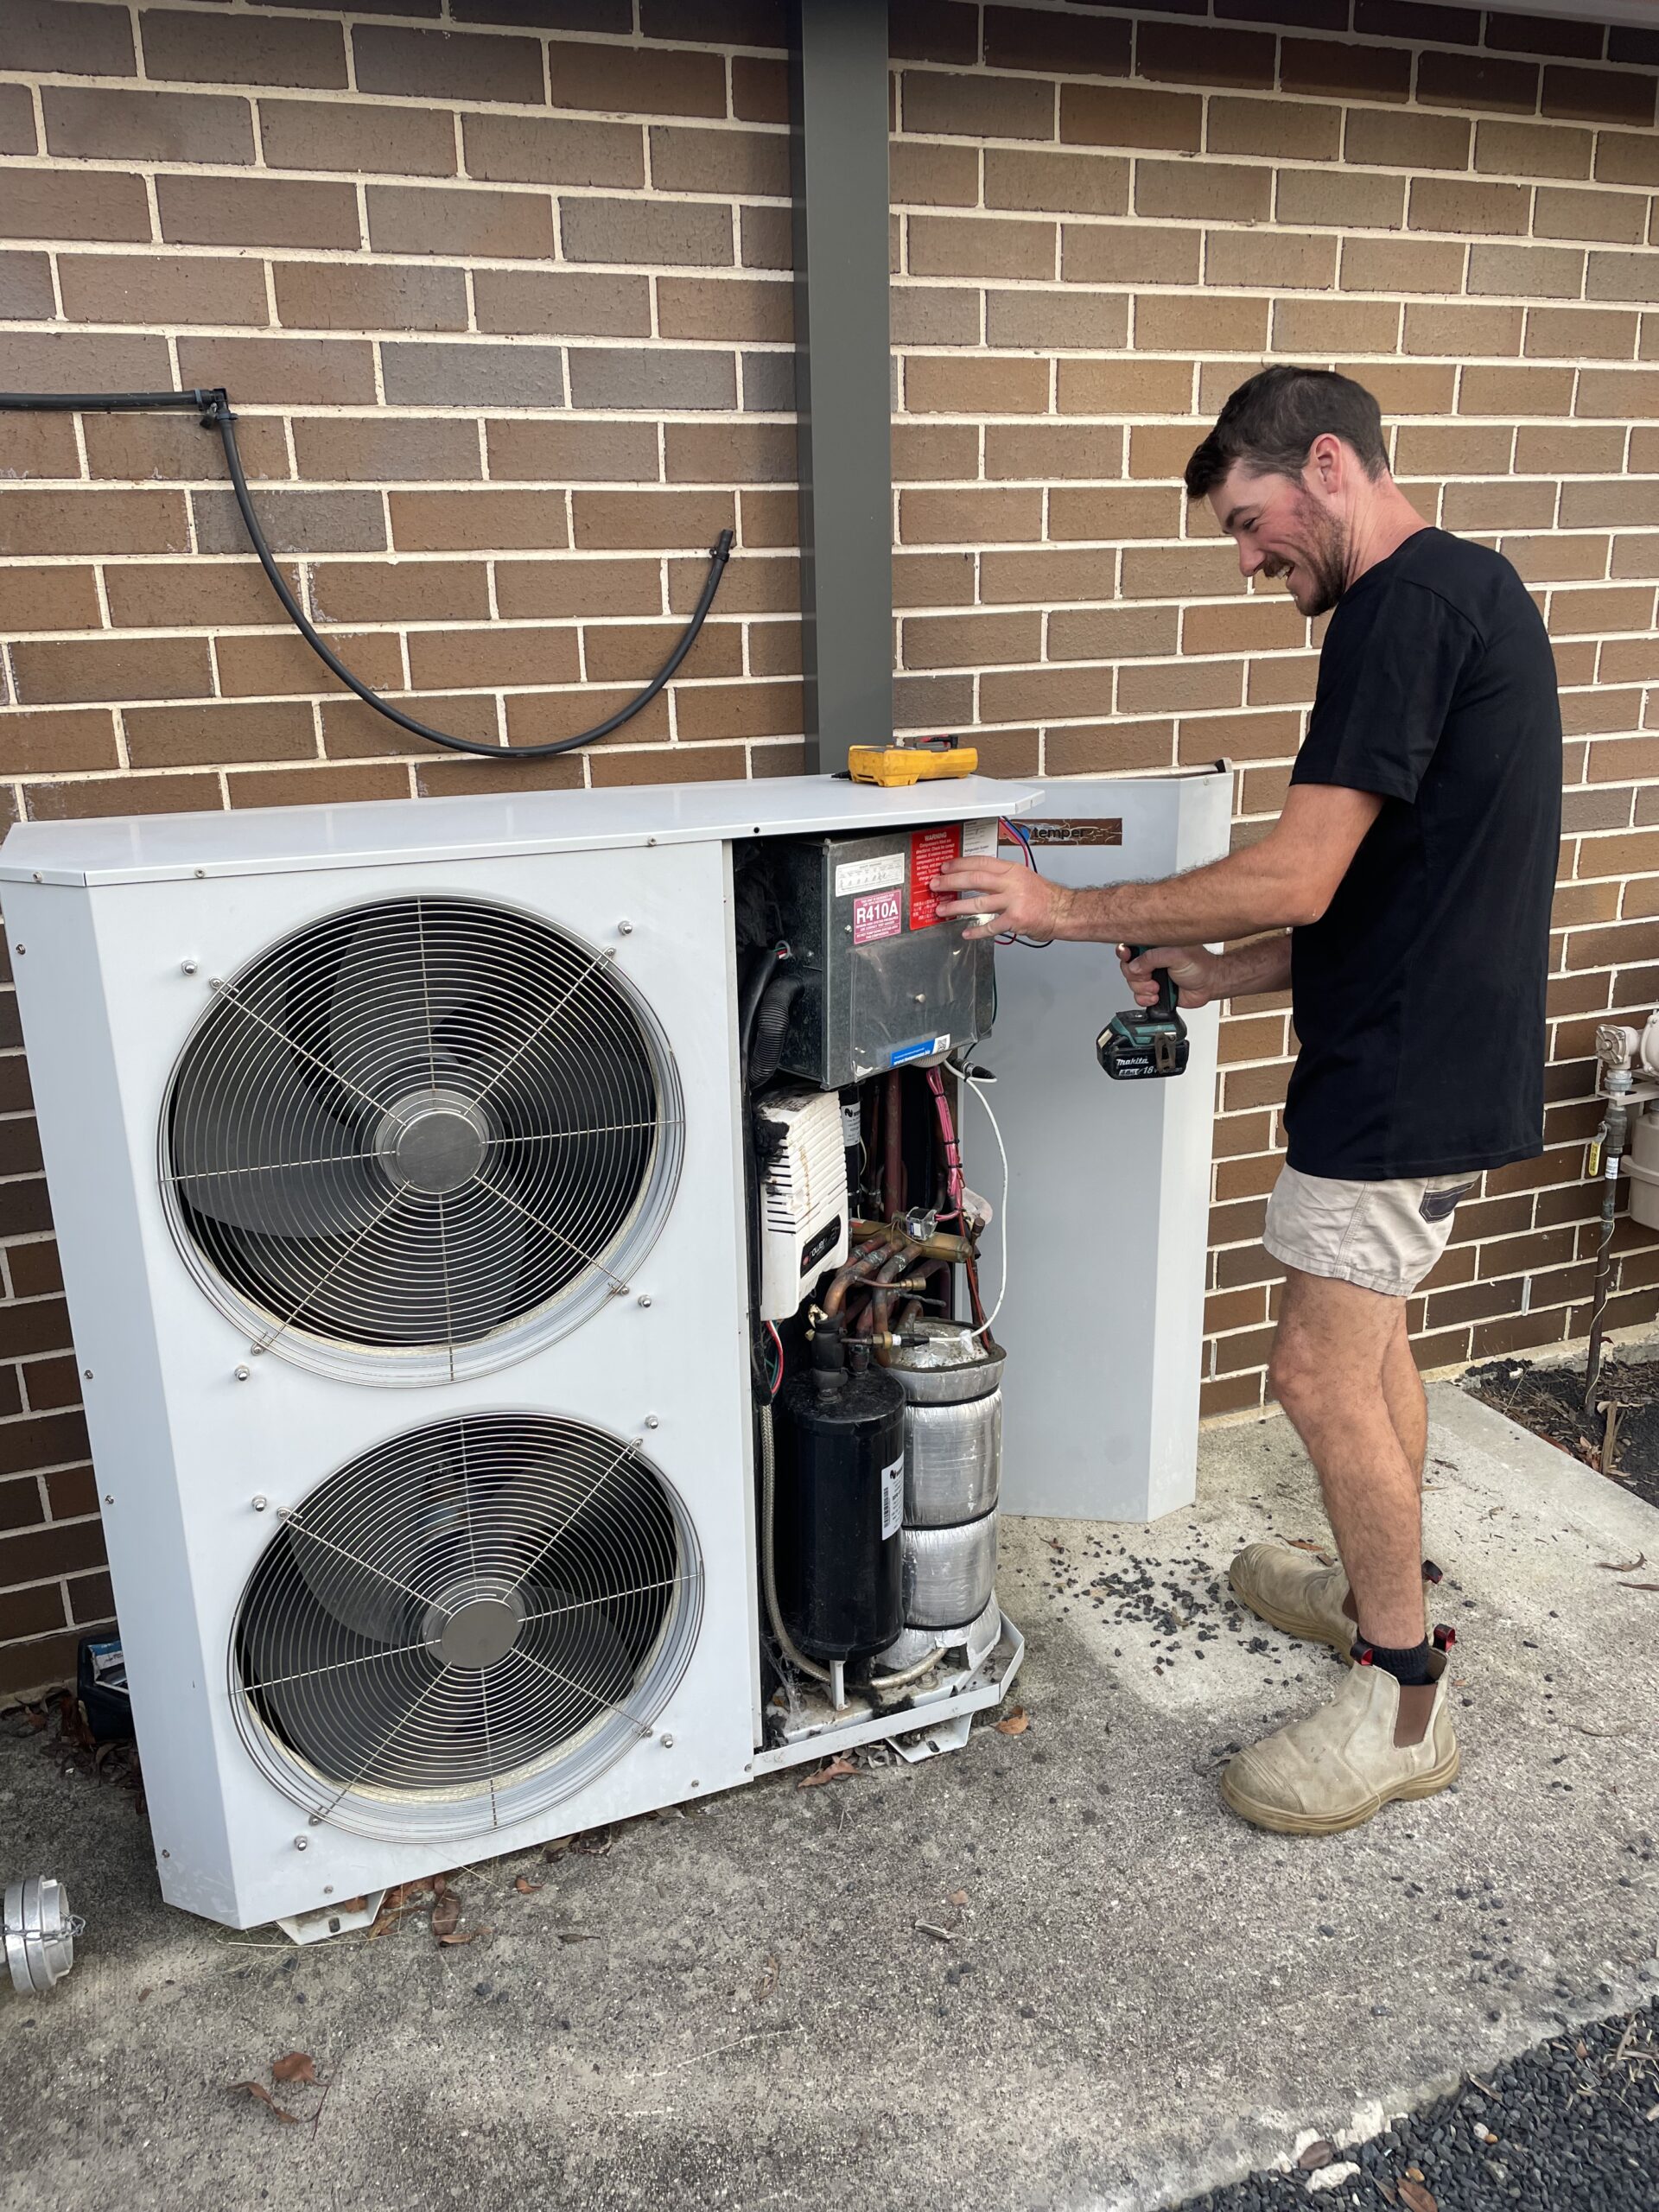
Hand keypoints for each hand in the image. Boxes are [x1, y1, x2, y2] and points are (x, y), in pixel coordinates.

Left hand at [934, 857, 1068, 941]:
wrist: (1064, 911)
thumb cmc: (1045, 896)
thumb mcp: (1023, 877)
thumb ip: (1002, 877)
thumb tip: (977, 878)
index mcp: (1012, 870)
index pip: (981, 862)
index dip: (960, 864)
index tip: (945, 867)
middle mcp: (1011, 883)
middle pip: (975, 880)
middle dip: (951, 882)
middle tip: (936, 885)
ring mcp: (1013, 901)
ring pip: (978, 903)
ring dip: (957, 907)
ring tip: (942, 910)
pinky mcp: (1015, 920)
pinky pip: (991, 926)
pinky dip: (977, 931)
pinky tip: (966, 932)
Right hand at [1118, 943, 1221, 1009]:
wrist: (1210, 985)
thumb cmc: (1200, 965)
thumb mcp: (1176, 955)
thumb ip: (1153, 958)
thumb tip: (1134, 965)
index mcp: (1155, 946)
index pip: (1131, 946)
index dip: (1125, 953)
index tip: (1127, 957)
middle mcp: (1151, 960)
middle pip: (1127, 967)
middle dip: (1136, 976)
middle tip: (1150, 976)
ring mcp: (1152, 975)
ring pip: (1132, 984)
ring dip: (1143, 988)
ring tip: (1158, 988)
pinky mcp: (1153, 991)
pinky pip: (1139, 997)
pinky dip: (1145, 999)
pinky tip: (1157, 996)